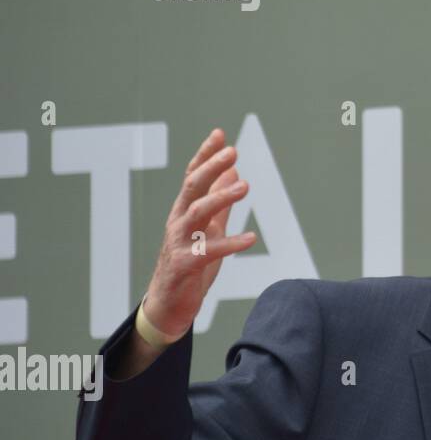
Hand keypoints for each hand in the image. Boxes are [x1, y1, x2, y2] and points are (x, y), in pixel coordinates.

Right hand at [140, 128, 257, 338]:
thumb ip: (221, 202)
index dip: (205, 155)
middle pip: (192, 188)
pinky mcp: (185, 266)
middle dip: (211, 168)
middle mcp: (178, 222)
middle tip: (233, 151)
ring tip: (245, 186)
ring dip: (221, 198)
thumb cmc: (190, 264)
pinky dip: (230, 243)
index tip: (220, 134)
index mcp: (184, 211)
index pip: (192, 177)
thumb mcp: (209, 229)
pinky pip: (209, 251)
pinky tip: (252, 238)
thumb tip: (233, 171)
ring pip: (197, 214)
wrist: (169, 306)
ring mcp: (179, 243)